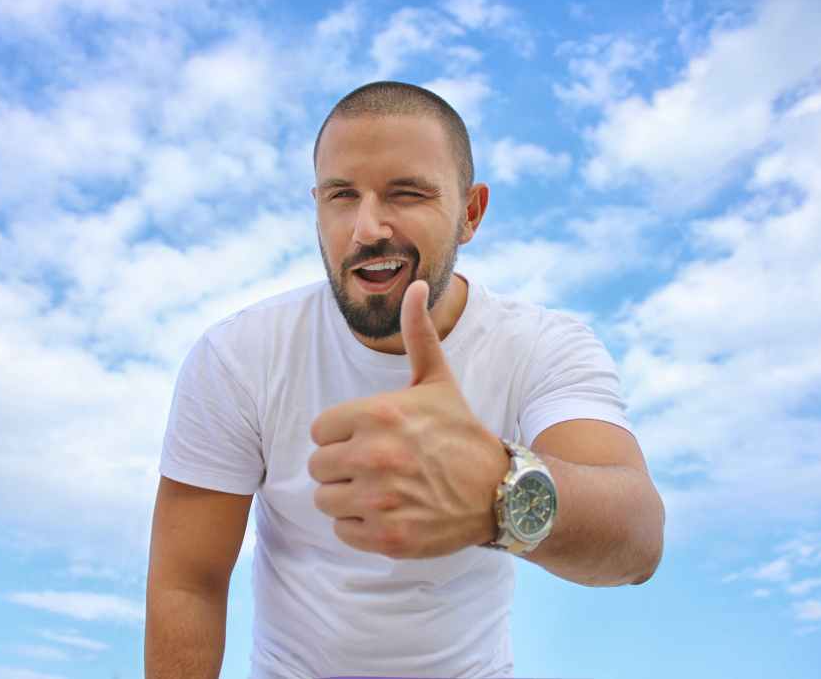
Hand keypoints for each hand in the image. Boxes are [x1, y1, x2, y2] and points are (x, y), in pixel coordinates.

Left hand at [308, 280, 508, 558]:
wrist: (502, 492)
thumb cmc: (461, 432)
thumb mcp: (438, 381)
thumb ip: (417, 333)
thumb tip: (416, 282)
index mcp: (378, 414)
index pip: (319, 430)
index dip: (343, 435)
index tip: (372, 438)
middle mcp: (374, 456)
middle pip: (318, 466)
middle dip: (342, 468)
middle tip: (377, 467)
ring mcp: (381, 500)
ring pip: (325, 500)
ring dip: (348, 498)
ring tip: (383, 490)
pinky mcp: (387, 537)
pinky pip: (342, 531)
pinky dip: (360, 527)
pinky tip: (390, 513)